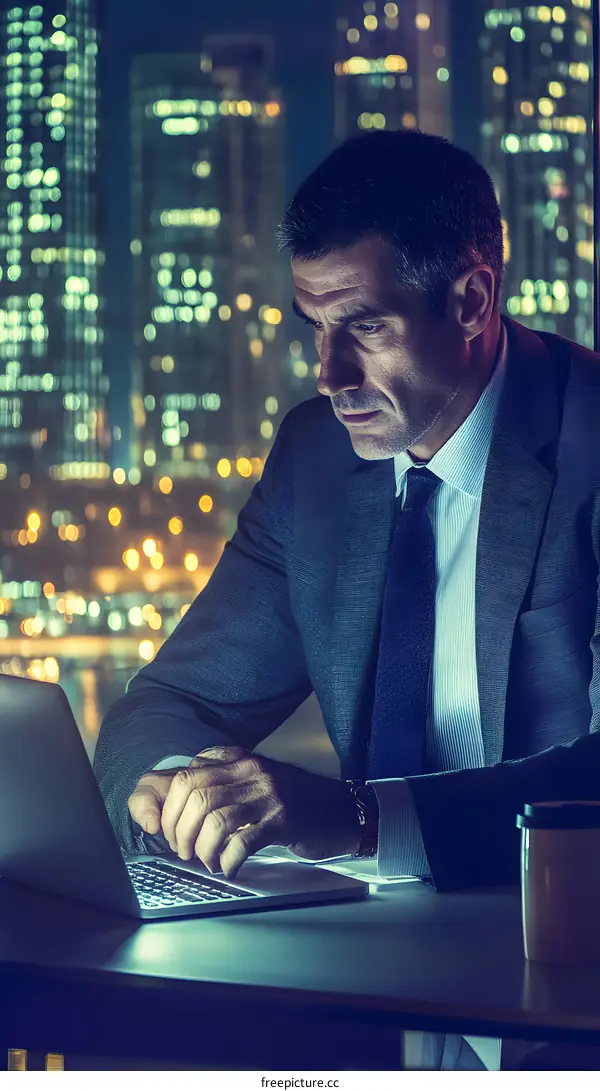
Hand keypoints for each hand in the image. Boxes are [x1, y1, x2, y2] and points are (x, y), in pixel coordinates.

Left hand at [132, 746, 361, 879]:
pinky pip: (243, 841)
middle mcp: (249, 769)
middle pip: (194, 794)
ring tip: (208, 861)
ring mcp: (267, 792)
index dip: (166, 809)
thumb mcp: (246, 784)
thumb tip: (156, 812)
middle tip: (184, 852)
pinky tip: (231, 868)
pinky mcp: (283, 819)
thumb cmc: (286, 802)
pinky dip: (229, 861)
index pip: (184, 776)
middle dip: (179, 830)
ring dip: (202, 848)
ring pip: (215, 818)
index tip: (166, 833)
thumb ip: (207, 788)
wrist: (340, 809)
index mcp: (234, 758)